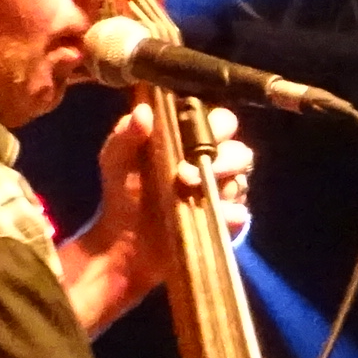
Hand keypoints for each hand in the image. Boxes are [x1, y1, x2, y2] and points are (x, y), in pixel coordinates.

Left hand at [79, 102, 250, 311]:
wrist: (126, 245)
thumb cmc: (123, 195)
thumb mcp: (115, 161)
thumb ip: (126, 135)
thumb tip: (144, 112)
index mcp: (192, 141)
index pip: (220, 122)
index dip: (218, 124)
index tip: (202, 132)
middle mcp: (213, 163)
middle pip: (240, 151)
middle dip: (224, 157)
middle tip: (191, 171)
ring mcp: (223, 193)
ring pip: (242, 179)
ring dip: (223, 183)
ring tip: (193, 190)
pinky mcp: (227, 221)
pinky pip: (240, 212)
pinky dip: (228, 213)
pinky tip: (210, 213)